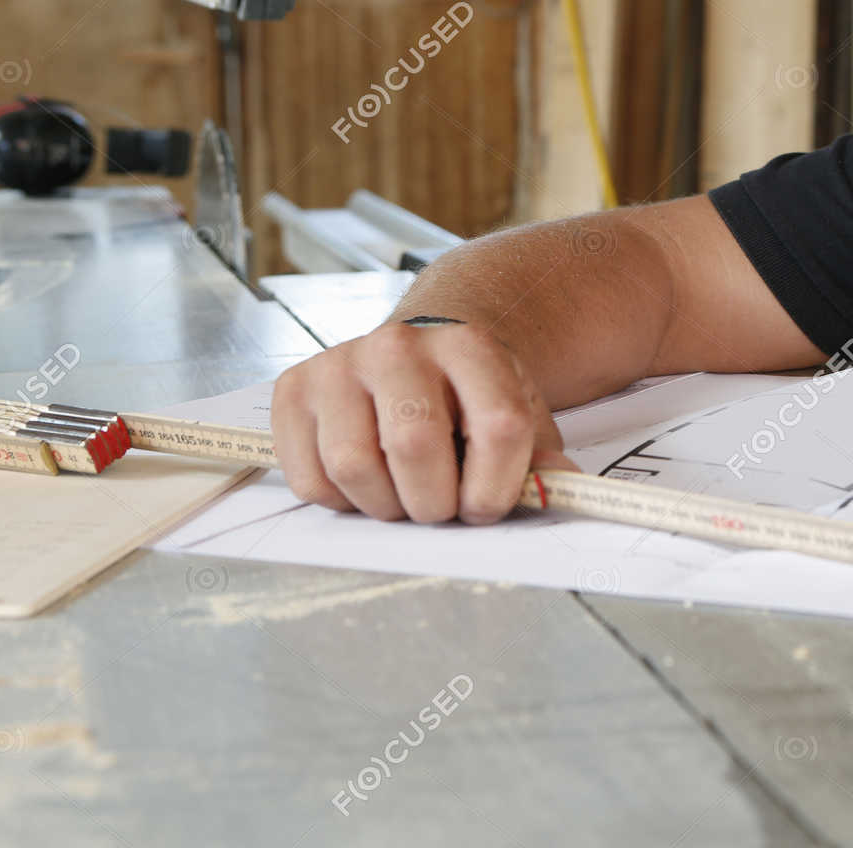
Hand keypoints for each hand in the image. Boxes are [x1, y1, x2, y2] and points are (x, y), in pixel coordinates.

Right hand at [271, 321, 578, 523]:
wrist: (415, 357)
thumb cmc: (468, 401)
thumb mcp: (518, 417)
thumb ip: (539, 458)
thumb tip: (558, 487)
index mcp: (470, 347)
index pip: (496, 426)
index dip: (496, 487)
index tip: (485, 506)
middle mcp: (399, 345)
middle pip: (414, 445)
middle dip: (433, 503)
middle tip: (440, 507)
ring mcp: (340, 363)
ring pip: (353, 465)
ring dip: (384, 506)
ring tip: (403, 495)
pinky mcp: (294, 389)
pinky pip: (310, 478)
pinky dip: (341, 502)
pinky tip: (366, 482)